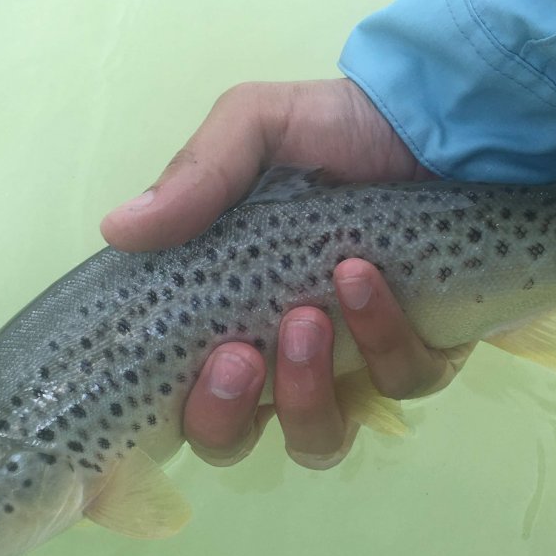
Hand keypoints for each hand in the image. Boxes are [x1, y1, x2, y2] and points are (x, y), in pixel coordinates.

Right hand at [101, 79, 469, 468]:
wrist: (439, 115)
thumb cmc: (336, 129)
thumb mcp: (256, 127)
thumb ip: (196, 175)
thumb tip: (116, 229)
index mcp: (228, 315)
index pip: (181, 398)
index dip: (179, 406)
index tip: (185, 360)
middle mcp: (280, 356)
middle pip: (234, 440)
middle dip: (226, 415)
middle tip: (240, 354)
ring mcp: (351, 365)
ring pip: (317, 437)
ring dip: (305, 392)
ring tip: (310, 317)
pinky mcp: (420, 356)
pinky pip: (400, 385)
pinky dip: (381, 340)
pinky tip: (365, 280)